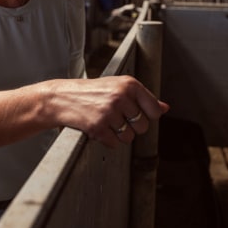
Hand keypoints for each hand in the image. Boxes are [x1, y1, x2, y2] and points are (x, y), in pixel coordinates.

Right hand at [47, 75, 168, 147]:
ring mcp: (109, 112)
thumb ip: (143, 97)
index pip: (155, 110)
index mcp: (129, 84)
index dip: (146, 116)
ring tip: (106, 122)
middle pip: (143, 126)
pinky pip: (114, 143)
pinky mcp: (98, 126)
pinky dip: (106, 140)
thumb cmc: (92, 91)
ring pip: (129, 137)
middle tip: (116, 117)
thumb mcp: (118, 87)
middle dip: (131, 127)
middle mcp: (121, 96)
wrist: (62, 98)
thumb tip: (165, 108)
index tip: (134, 113)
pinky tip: (97, 128)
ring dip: (118, 135)